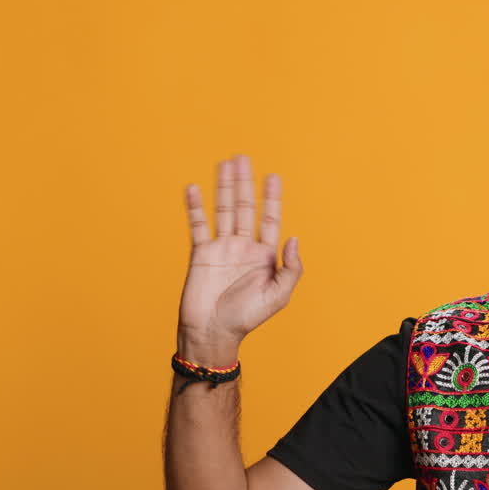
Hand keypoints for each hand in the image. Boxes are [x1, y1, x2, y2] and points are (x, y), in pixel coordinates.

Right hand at [176, 155, 302, 353]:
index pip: (270, 219)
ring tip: (224, 163)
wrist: (212, 332)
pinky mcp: (200, 254)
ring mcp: (221, 248)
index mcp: (265, 256)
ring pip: (222, 210)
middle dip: (245, 183)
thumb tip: (294, 238)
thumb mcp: (278, 296)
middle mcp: (243, 248)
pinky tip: (194, 188)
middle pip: (244, 207)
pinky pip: (197, 225)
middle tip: (243, 157)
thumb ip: (290, 268)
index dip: (272, 198)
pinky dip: (195, 207)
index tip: (273, 176)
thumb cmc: (247, 318)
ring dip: (223, 186)